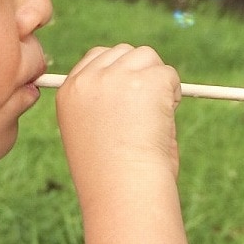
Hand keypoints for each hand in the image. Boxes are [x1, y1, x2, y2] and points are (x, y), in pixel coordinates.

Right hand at [54, 44, 181, 183]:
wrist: (124, 191)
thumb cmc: (114, 177)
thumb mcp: (96, 134)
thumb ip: (107, 104)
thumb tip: (141, 87)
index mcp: (69, 93)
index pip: (97, 58)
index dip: (121, 74)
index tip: (132, 98)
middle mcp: (88, 80)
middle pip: (124, 52)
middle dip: (141, 75)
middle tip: (147, 113)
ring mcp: (115, 77)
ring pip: (148, 58)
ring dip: (158, 83)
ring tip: (154, 120)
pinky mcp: (145, 80)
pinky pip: (169, 75)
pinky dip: (174, 95)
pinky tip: (163, 122)